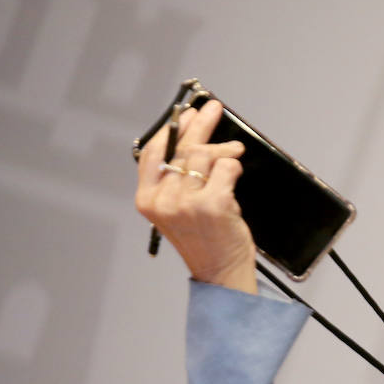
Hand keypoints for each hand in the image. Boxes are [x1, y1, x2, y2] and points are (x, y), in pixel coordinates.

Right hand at [134, 99, 257, 293]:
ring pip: (205, 156)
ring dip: (225, 152)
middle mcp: (163, 201)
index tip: (187, 114)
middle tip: (214, 110)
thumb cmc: (205, 241)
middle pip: (182, 150)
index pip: (153, 153)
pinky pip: (226, 168)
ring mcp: (186, 203)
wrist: (221, 273)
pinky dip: (234, 167)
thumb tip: (194, 138)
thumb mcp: (179, 210)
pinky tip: (235, 176)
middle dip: (201, 126)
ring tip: (235, 154)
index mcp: (148, 200)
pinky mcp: (212, 204)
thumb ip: (178, 180)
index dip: (172, 130)